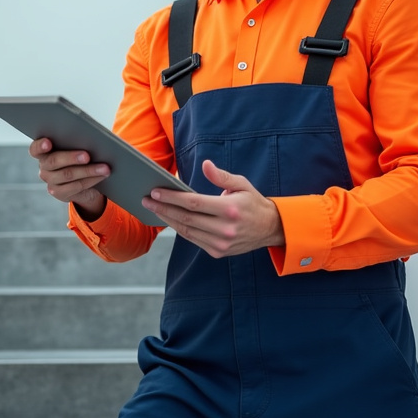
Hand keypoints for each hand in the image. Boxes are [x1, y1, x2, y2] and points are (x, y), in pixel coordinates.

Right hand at [29, 138, 110, 219]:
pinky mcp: (60, 193)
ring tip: (104, 167)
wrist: (84, 183)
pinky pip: (76, 186)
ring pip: (68, 175)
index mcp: (43, 152)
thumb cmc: (80, 157)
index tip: (48, 142)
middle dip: (71, 157)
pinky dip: (91, 180)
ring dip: (88, 170)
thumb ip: (76, 142)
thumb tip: (92, 138)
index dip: (40, 145)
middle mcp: (44, 167)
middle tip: (87, 155)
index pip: (35, 149)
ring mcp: (50, 181)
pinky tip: (102, 175)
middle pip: (54, 161)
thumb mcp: (76, 148)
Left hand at [141, 160, 283, 257]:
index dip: (172, 198)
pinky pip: (194, 240)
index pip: (193, 203)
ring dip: (168, 220)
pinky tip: (170, 219)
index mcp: (230, 209)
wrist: (270, 229)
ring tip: (154, 209)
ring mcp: (221, 243)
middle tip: (146, 200)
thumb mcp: (242, 184)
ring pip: (187, 231)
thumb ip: (221, 176)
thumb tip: (205, 164)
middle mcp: (225, 229)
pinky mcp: (218, 252)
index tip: (155, 192)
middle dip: (163, 209)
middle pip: (186, 218)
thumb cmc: (253, 202)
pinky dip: (180, 229)